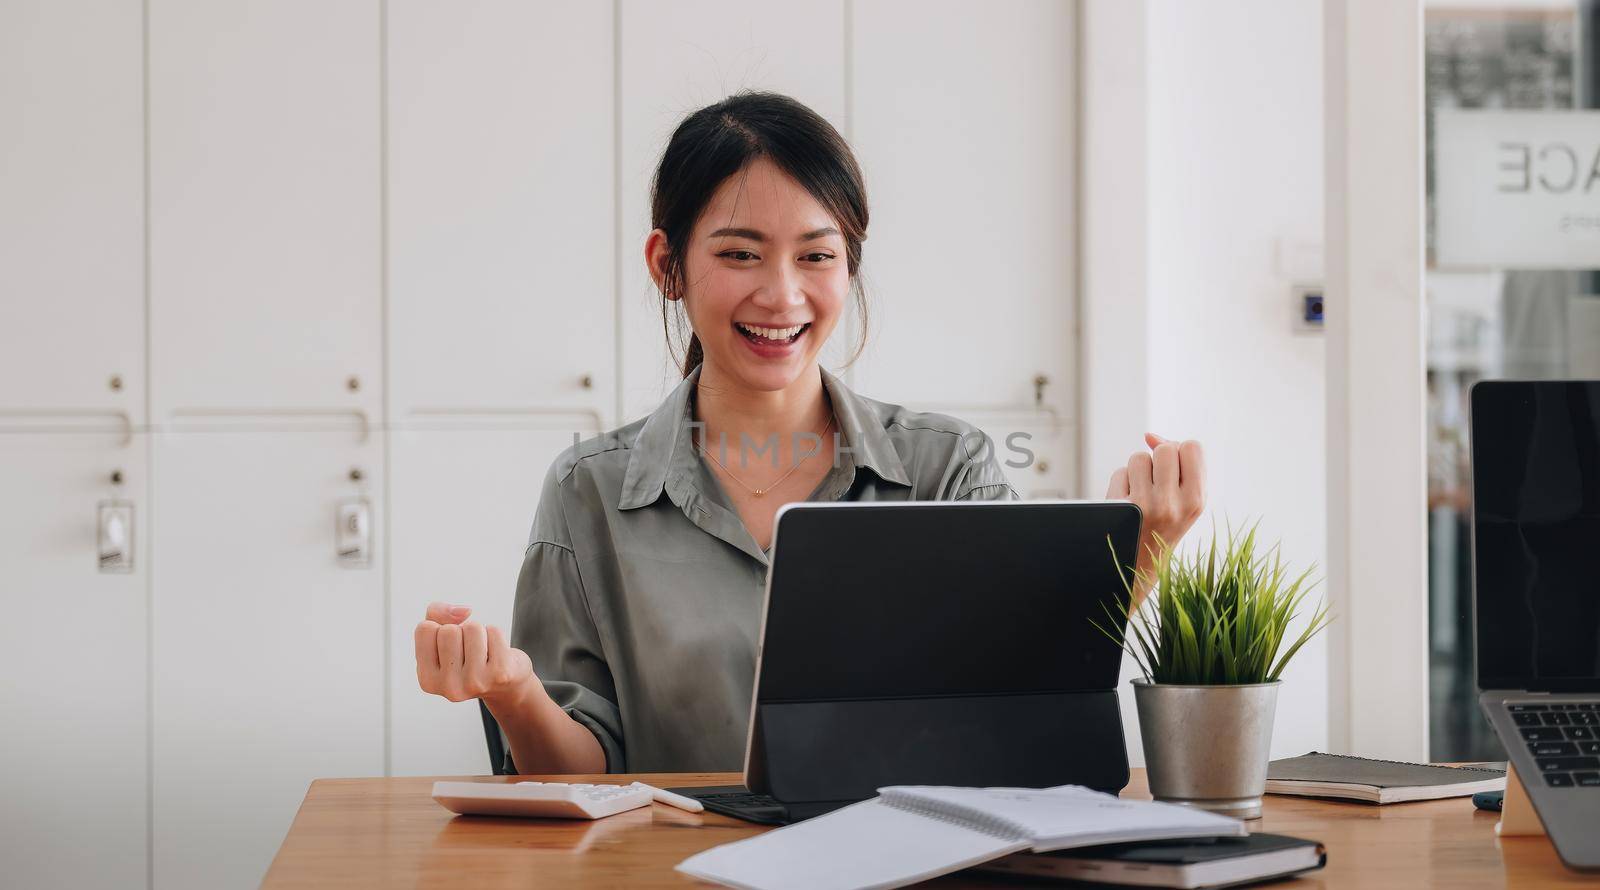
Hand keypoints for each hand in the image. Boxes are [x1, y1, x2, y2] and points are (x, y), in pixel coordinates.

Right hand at [414, 601, 534, 706]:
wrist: (504, 684)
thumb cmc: (466, 656)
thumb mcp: (439, 637)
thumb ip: (436, 613)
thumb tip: (466, 611)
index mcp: (428, 680)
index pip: (425, 629)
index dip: (439, 628)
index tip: (449, 646)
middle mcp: (449, 686)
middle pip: (448, 630)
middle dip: (460, 631)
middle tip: (468, 649)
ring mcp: (475, 682)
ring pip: (472, 627)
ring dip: (479, 631)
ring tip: (482, 651)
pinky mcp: (500, 674)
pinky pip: (494, 631)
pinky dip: (496, 634)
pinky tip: (496, 653)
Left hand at [1105, 433, 1205, 604]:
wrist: (1138, 566)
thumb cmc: (1162, 525)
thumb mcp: (1183, 500)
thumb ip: (1177, 464)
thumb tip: (1149, 435)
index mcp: (1197, 500)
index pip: (1192, 447)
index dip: (1180, 451)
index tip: (1175, 469)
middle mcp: (1174, 504)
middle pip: (1165, 448)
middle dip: (1158, 459)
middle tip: (1157, 483)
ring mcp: (1145, 506)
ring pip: (1139, 457)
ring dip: (1138, 471)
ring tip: (1141, 495)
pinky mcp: (1120, 508)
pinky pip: (1120, 473)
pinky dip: (1121, 483)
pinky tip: (1126, 504)